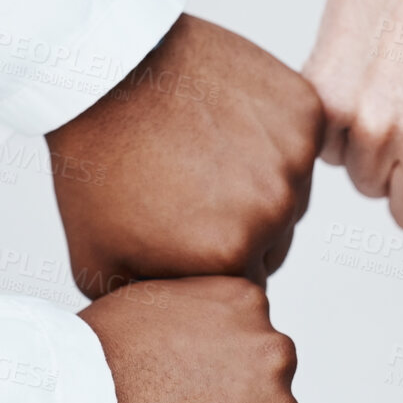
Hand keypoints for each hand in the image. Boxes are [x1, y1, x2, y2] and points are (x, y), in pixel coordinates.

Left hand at [48, 14, 322, 295]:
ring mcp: (292, 157)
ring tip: (203, 151)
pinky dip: (270, 133)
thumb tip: (184, 330)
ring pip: (291, 191)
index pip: (247, 283)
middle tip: (191, 187)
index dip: (212, 258)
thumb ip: (154, 306)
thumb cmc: (99, 165)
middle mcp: (272, 211)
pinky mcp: (303, 111)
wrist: (105, 72)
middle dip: (240, 222)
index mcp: (229, 257)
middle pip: (275, 240)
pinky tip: (223, 120)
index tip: (182, 226)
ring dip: (258, 178)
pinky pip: (299, 140)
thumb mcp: (100, 265)